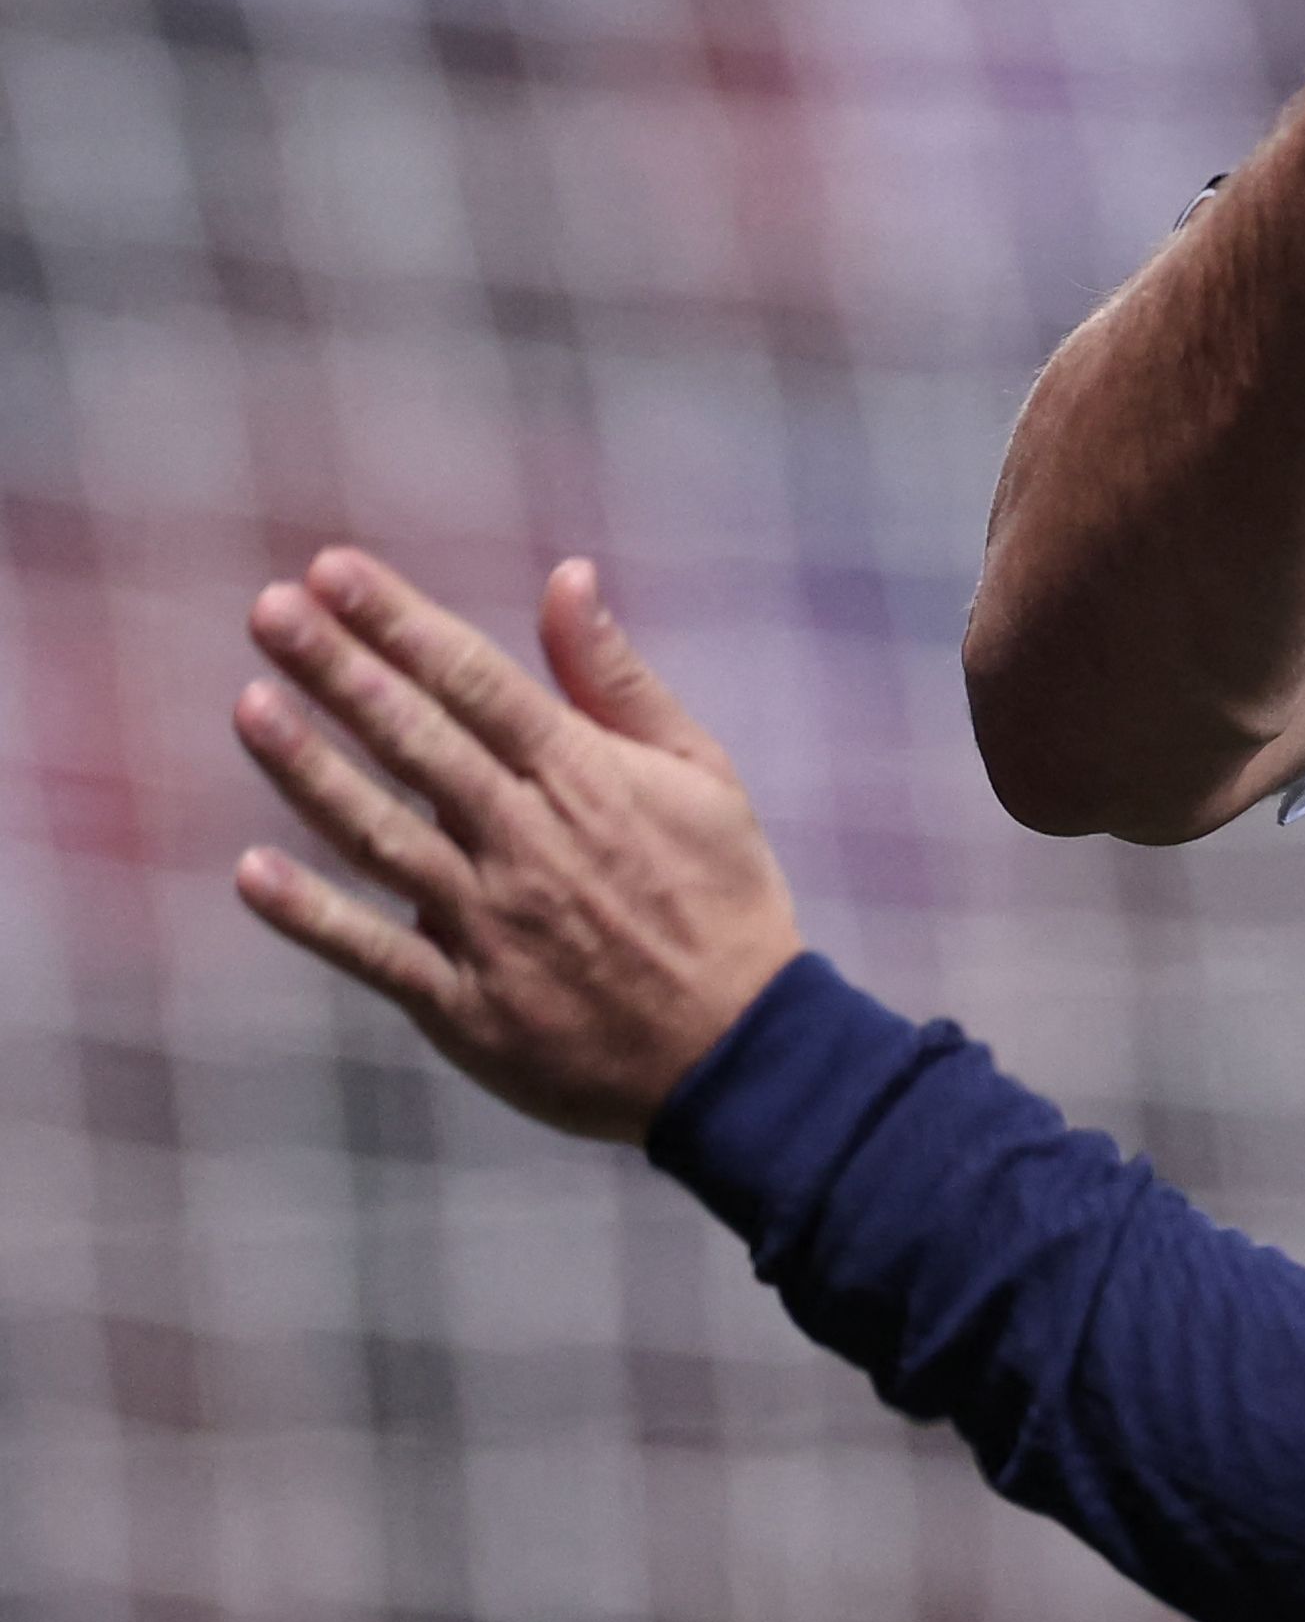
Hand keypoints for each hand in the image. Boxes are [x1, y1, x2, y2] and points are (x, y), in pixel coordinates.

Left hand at [231, 551, 802, 1143]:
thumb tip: (567, 577)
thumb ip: (618, 678)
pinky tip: (252, 872)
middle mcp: (530, 843)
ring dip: (311, 772)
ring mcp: (492, 925)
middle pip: (418, 743)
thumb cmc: (721, 896)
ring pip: (383, 836)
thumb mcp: (699, 772)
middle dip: (339, 670)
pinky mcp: (467, 1004)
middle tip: (269, 610)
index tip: (332, 571)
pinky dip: (313, 916)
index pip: (477, 683)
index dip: (400, 623)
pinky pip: (376, 954)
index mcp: (587, 780)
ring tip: (249, 706)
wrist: (738, 1050)